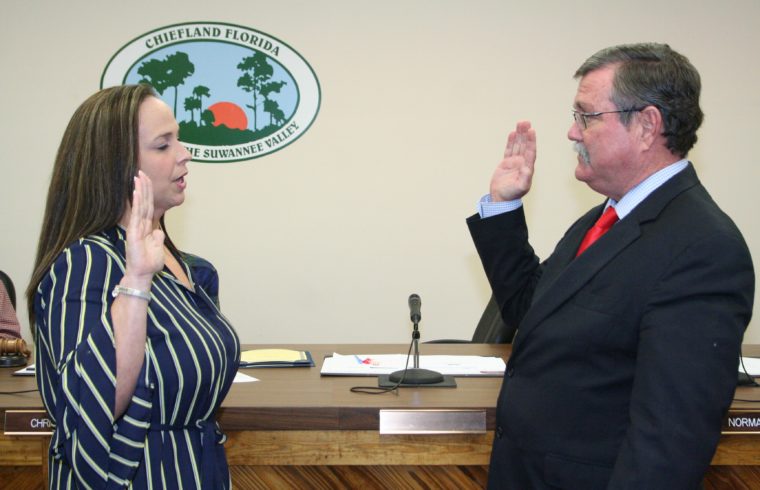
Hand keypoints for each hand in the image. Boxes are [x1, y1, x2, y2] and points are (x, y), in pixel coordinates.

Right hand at [123, 171, 164, 288]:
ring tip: (138, 176)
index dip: (148, 194)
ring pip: (139, 205)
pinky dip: (136, 202)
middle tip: (141, 171)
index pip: (148, 207)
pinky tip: (136, 191)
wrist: (143, 274)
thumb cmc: (149, 263)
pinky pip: (136, 213)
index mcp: (146, 227)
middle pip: (143, 202)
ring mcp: (136, 227)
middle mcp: (140, 224)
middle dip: (143, 187)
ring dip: (139, 190)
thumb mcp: (157, 248)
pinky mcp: (133, 231)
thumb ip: (157, 238)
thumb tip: (158, 232)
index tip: (146, 180)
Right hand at [489, 121, 536, 201]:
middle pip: (525, 145)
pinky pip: (509, 149)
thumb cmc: (511, 194)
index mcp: (527, 168)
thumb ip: (525, 177)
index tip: (531, 131)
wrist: (501, 199)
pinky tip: (513, 133)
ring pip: (518, 145)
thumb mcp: (520, 187)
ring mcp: (514, 162)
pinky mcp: (506, 163)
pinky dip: (511, 142)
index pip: (531, 152)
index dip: (531, 141)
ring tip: (521, 123)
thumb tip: (528, 168)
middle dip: (525, 134)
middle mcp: (522, 163)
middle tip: (525, 122)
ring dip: (519, 135)